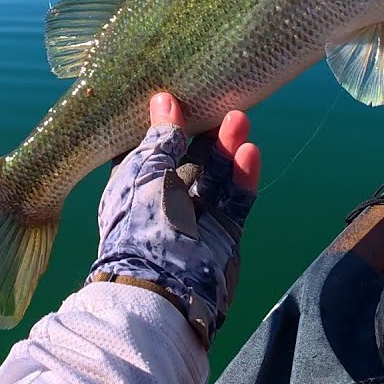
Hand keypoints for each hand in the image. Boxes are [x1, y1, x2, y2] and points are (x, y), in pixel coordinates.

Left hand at [88, 92, 260, 347]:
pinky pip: (236, 199)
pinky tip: (250, 152)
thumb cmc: (140, 225)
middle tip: (221, 102)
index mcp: (133, 187)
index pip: (150, 148)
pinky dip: (243, 176)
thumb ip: (160, 137)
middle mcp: (164, 200)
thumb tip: (164, 98)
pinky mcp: (224, 232)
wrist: (163, 288)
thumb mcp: (144, 172)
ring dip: (228, 147)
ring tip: (240, 119)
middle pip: (189, 157)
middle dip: (204, 131)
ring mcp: (196, 217)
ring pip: (216, 174)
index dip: (165, 124)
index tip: (181, 94)